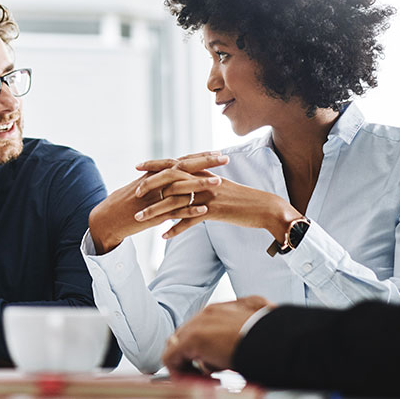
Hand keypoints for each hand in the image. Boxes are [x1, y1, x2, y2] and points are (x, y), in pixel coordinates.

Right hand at [88, 153, 227, 252]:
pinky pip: (174, 212)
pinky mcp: (153, 215)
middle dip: (205, 162)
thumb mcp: (139, 187)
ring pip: (180, 188)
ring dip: (200, 185)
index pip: (180, 161)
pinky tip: (204, 210)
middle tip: (225, 157)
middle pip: (183, 168)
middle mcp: (154, 182)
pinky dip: (189, 210)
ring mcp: (154, 198)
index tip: (216, 151)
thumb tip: (172, 175)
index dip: (199, 156)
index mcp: (153, 175)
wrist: (107, 219)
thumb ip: (156, 180)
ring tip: (219, 183)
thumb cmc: (123, 204)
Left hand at [134, 163, 299, 239]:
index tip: (138, 166)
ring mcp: (208, 195)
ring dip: (156, 212)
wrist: (265, 207)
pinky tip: (163, 236)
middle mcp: (204, 181)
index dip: (156, 165)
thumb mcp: (220, 185)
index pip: (175, 165)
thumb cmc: (241, 198)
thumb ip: (201, 181)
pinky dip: (175, 228)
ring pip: (176, 202)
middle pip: (171, 181)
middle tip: (135, 193)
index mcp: (203, 172)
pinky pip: (190, 221)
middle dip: (150, 186)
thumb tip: (184, 183)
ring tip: (140, 219)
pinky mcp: (214, 211)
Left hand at [162, 296, 272, 376]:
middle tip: (213, 372)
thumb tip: (258, 328)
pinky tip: (193, 380)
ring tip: (209, 377)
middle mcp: (211, 312)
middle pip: (190, 334)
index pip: (206, 325)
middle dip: (198, 354)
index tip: (219, 362)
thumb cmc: (278, 338)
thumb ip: (251, 325)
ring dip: (189, 362)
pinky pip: (171, 357)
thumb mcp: (265, 325)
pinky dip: (178, 370)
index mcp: (229, 308)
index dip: (209, 346)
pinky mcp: (192, 340)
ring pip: (180, 344)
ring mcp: (199, 324)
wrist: (280, 340)